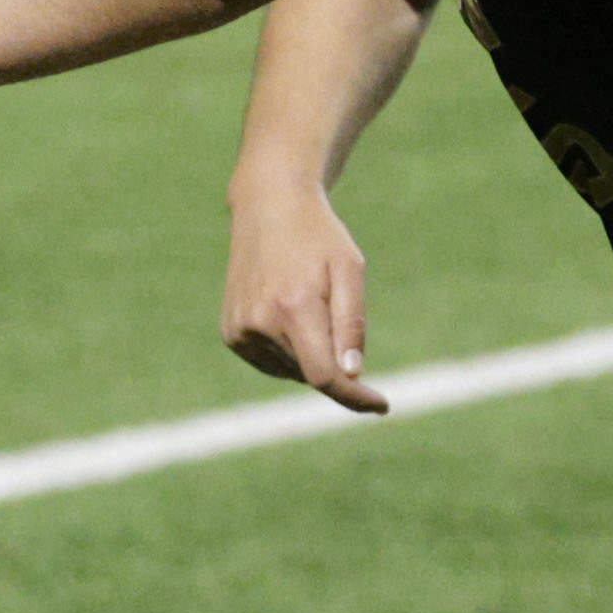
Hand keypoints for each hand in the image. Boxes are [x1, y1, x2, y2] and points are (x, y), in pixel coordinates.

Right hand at [222, 178, 386, 412]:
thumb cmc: (318, 237)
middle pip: (311, 372)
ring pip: (292, 370)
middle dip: (335, 361)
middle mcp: (260, 323)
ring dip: (311, 355)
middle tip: (336, 314)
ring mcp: (240, 330)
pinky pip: (272, 363)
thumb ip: (350, 324)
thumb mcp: (349, 271)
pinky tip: (289, 313)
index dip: (354, 396)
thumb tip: (351, 374)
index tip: (380, 405)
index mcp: (293, 307)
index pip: (324, 375)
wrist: (268, 208)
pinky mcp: (231, 333)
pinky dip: (290, 351)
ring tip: (308, 305)